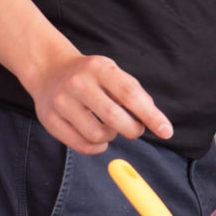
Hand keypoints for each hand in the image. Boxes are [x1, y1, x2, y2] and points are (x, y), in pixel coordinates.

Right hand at [26, 53, 172, 153]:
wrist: (50, 70)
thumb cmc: (91, 75)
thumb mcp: (113, 72)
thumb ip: (134, 93)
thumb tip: (154, 119)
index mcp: (100, 68)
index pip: (130, 94)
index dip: (151, 115)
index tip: (166, 131)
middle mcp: (78, 83)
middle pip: (113, 117)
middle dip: (133, 129)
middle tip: (136, 129)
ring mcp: (61, 102)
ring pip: (96, 135)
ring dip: (112, 137)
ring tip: (111, 127)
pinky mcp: (49, 120)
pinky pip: (80, 145)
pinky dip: (96, 147)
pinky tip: (99, 137)